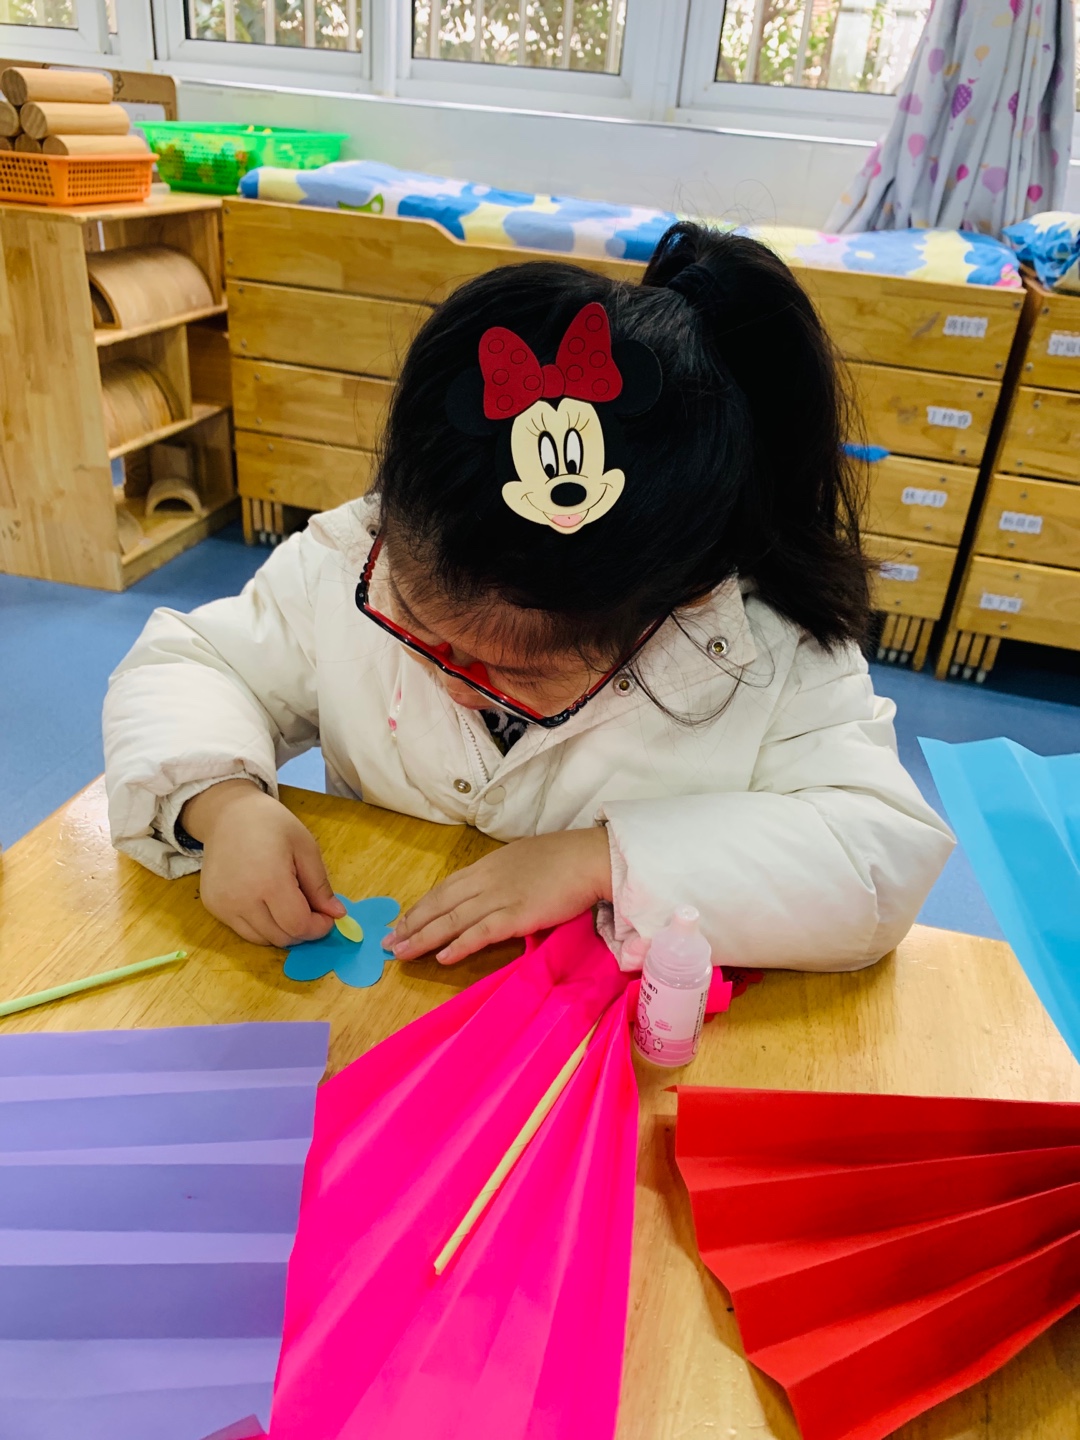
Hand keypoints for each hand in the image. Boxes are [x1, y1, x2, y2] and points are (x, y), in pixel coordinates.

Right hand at [182, 780, 345, 946]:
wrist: (227, 814)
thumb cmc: (271, 824)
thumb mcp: (305, 847)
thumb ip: (319, 885)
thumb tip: (337, 915)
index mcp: (269, 881)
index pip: (298, 925)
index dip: (318, 928)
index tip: (328, 918)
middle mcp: (242, 899)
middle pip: (281, 937)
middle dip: (303, 931)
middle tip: (312, 912)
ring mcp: (223, 905)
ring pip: (262, 939)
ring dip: (283, 932)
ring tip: (290, 907)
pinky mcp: (212, 906)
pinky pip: (243, 931)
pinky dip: (262, 926)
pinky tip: (267, 904)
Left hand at [386, 827, 612, 965]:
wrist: (589, 858)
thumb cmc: (564, 859)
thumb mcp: (523, 859)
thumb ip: (502, 875)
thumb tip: (492, 890)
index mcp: (487, 865)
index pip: (445, 888)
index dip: (421, 906)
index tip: (402, 920)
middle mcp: (486, 880)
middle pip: (440, 903)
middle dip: (412, 923)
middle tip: (388, 941)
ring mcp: (499, 897)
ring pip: (452, 920)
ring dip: (423, 937)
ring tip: (401, 953)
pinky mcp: (516, 915)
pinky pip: (480, 933)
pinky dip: (458, 945)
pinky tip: (441, 958)